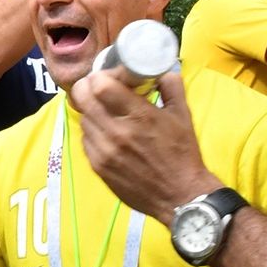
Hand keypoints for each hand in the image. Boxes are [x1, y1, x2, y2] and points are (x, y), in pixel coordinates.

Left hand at [69, 68, 220, 218]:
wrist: (179, 196)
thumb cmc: (183, 154)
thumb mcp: (183, 115)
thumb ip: (171, 87)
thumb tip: (162, 70)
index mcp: (139, 116)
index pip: (101, 85)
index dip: (102, 76)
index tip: (112, 77)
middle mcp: (117, 132)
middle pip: (83, 98)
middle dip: (89, 87)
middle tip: (100, 88)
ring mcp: (104, 151)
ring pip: (83, 118)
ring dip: (92, 110)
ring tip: (107, 112)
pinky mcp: (98, 167)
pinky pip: (86, 139)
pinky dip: (93, 131)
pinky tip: (107, 132)